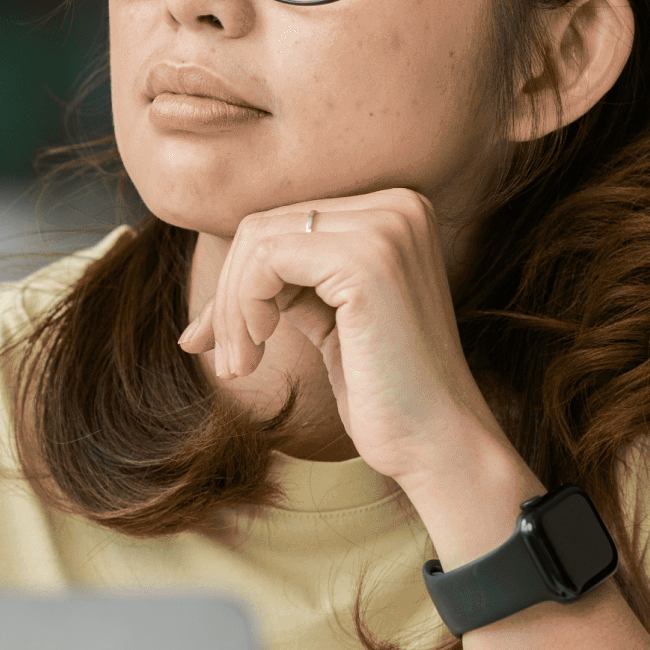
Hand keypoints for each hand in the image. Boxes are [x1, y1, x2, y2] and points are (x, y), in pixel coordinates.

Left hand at [176, 190, 516, 497]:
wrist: (435, 443)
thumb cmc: (383, 391)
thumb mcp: (330, 317)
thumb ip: (290, 281)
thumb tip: (217, 284)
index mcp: (394, 211)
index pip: (284, 223)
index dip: (238, 281)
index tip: (214, 338)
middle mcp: (398, 206)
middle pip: (264, 226)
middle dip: (229, 297)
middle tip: (227, 361)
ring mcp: (386, 228)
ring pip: (258, 241)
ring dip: (231, 310)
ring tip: (238, 366)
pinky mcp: (366, 260)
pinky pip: (265, 262)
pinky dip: (244, 308)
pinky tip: (259, 350)